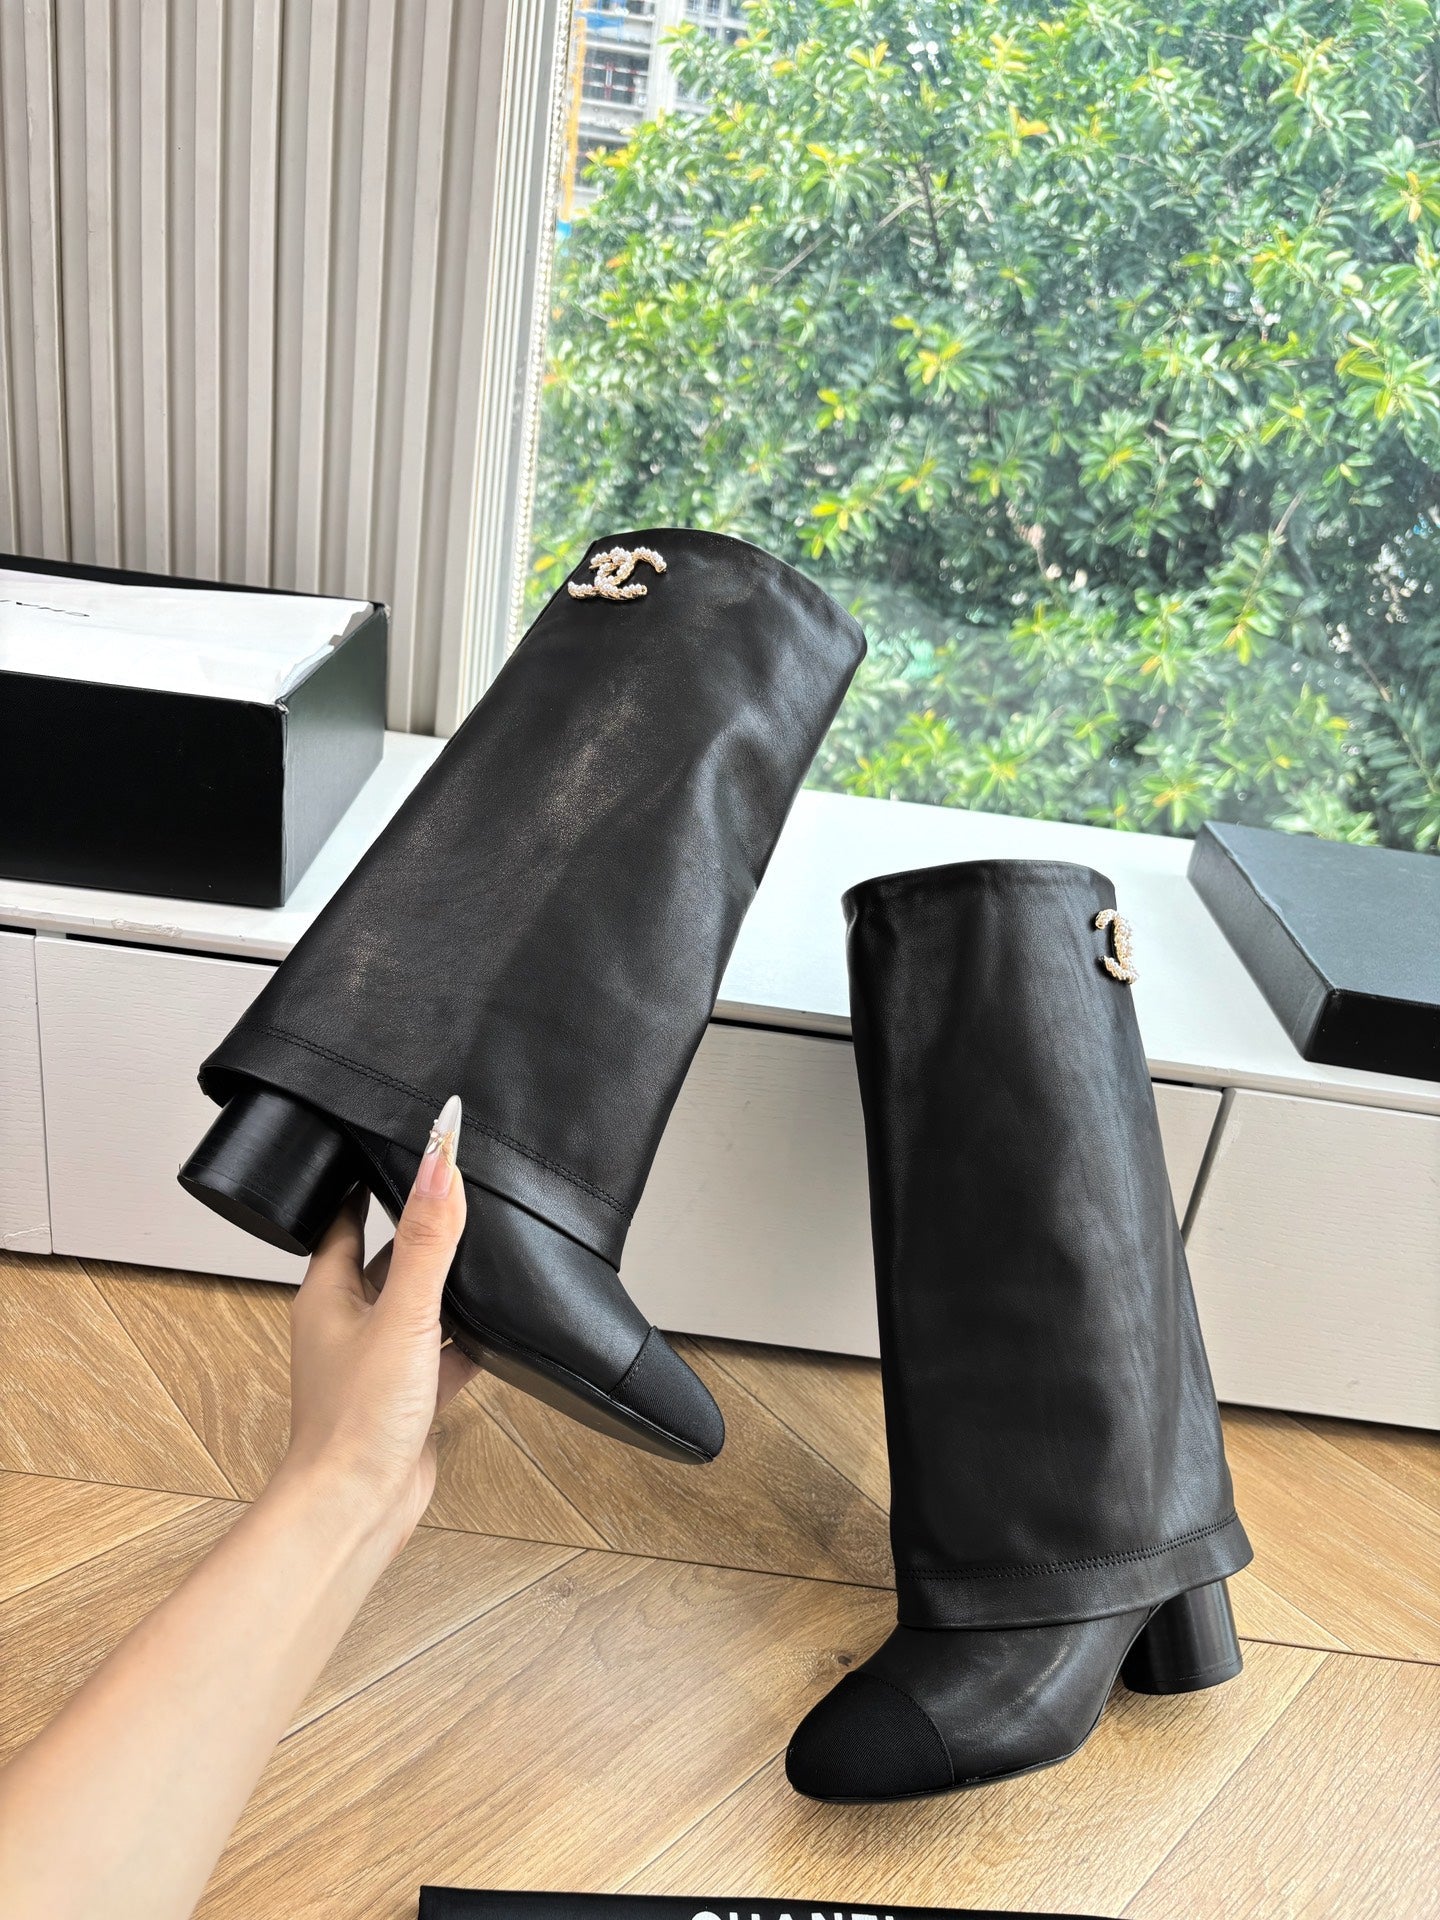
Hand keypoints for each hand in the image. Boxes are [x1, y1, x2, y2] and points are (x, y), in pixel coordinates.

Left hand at [280, 1095, 476, 1556]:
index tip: (399, 1149)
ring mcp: (377, 1361)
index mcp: (328, 1294)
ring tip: (488, 1250)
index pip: (346, 1219)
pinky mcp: (408, 1396)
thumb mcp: (403, 1313)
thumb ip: (429, 1238)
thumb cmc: (355, 1420)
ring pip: (417, 1306)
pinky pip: (443, 1353)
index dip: (371, 1184)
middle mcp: (348, 1323)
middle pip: (387, 1259)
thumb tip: (438, 1160)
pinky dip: (468, 1338)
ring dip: (448, 1285)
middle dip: (422, 1230)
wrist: (357, 1509)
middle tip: (458, 1192)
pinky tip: (499, 1328)